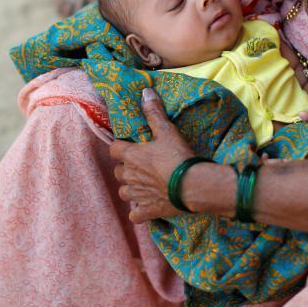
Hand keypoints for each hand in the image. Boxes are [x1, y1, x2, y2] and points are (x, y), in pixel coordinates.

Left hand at [109, 87, 197, 222]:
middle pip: (118, 172)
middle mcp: (130, 176)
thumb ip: (154, 112)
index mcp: (131, 156)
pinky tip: (147, 206)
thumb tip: (145, 91)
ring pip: (124, 193)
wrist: (192, 185)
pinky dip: (139, 212)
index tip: (130, 146)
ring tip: (143, 185)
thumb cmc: (178, 155)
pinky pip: (135, 215)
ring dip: (131, 189)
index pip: (114, 149)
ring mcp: (137, 196)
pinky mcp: (148, 211)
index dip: (121, 147)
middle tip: (141, 165)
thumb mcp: (167, 130)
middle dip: (126, 168)